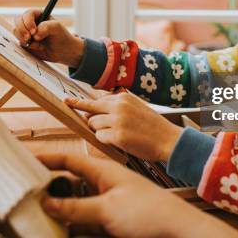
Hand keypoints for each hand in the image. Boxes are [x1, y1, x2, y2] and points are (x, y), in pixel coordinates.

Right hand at [13, 9, 84, 67]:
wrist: (62, 51)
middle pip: (18, 21)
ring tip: (38, 44)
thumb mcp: (57, 28)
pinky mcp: (25, 42)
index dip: (28, 22)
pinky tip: (38, 47)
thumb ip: (46, 27)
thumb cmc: (61, 36)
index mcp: (38, 14)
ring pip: (16, 32)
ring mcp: (26, 32)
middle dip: (22, 30)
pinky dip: (27, 46)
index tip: (34, 31)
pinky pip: (19, 42)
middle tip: (29, 38)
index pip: (28, 14)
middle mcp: (30, 22)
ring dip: (25, 39)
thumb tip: (35, 34)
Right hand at [40, 153, 237, 237]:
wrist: (177, 228)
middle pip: (68, 181)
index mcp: (102, 171)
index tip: (25, 158)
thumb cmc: (148, 213)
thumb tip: (46, 202)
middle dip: (48, 186)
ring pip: (75, 200)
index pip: (67, 160)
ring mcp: (108, 200)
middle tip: (25, 193)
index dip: (46, 159)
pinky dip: (73, 220)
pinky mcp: (112, 216)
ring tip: (38, 212)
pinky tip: (62, 227)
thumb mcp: (107, 211)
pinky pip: (85, 215)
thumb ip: (75, 207)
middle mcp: (103, 183)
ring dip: (60, 206)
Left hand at [65, 93, 182, 161]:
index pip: (97, 99)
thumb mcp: (137, 107)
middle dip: (83, 112)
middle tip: (69, 105)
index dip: (83, 103)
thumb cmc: (154, 126)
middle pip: (90, 110)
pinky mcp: (117, 136)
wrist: (169, 139)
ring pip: (93, 125)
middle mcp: (118, 106)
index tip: (68, 100)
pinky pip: (100, 138)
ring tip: (118, 134)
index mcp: (123, 97)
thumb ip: (119, 106)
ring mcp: (117, 121)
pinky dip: (106, 141)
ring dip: (100, 131)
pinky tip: (120, 141)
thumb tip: (96, 111)